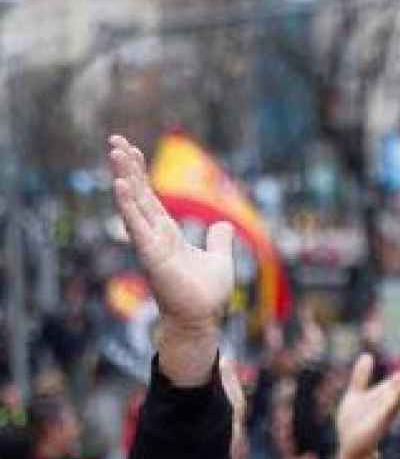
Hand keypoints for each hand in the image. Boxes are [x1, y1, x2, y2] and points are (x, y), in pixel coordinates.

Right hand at [109, 135, 233, 385]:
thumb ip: (219, 241)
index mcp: (167, 232)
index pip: (150, 196)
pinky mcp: (151, 255)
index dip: (141, 173)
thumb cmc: (206, 294)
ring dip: (124, 178)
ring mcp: (150, 244)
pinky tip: (121, 186)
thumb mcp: (219, 260)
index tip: (130, 149)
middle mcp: (154, 234)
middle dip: (127, 167)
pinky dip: (129, 206)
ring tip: (115, 152)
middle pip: (138, 193)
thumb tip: (225, 225)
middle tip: (115, 140)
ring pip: (134, 204)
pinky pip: (137, 227)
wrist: (202, 318)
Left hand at [334, 351, 399, 458]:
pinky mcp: (381, 422)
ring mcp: (388, 412)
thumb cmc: (353, 423)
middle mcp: (390, 402)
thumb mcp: (355, 394)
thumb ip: (361, 376)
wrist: (348, 446)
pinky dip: (397, 398)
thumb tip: (367, 355)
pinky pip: (392, 408)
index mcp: (385, 394)